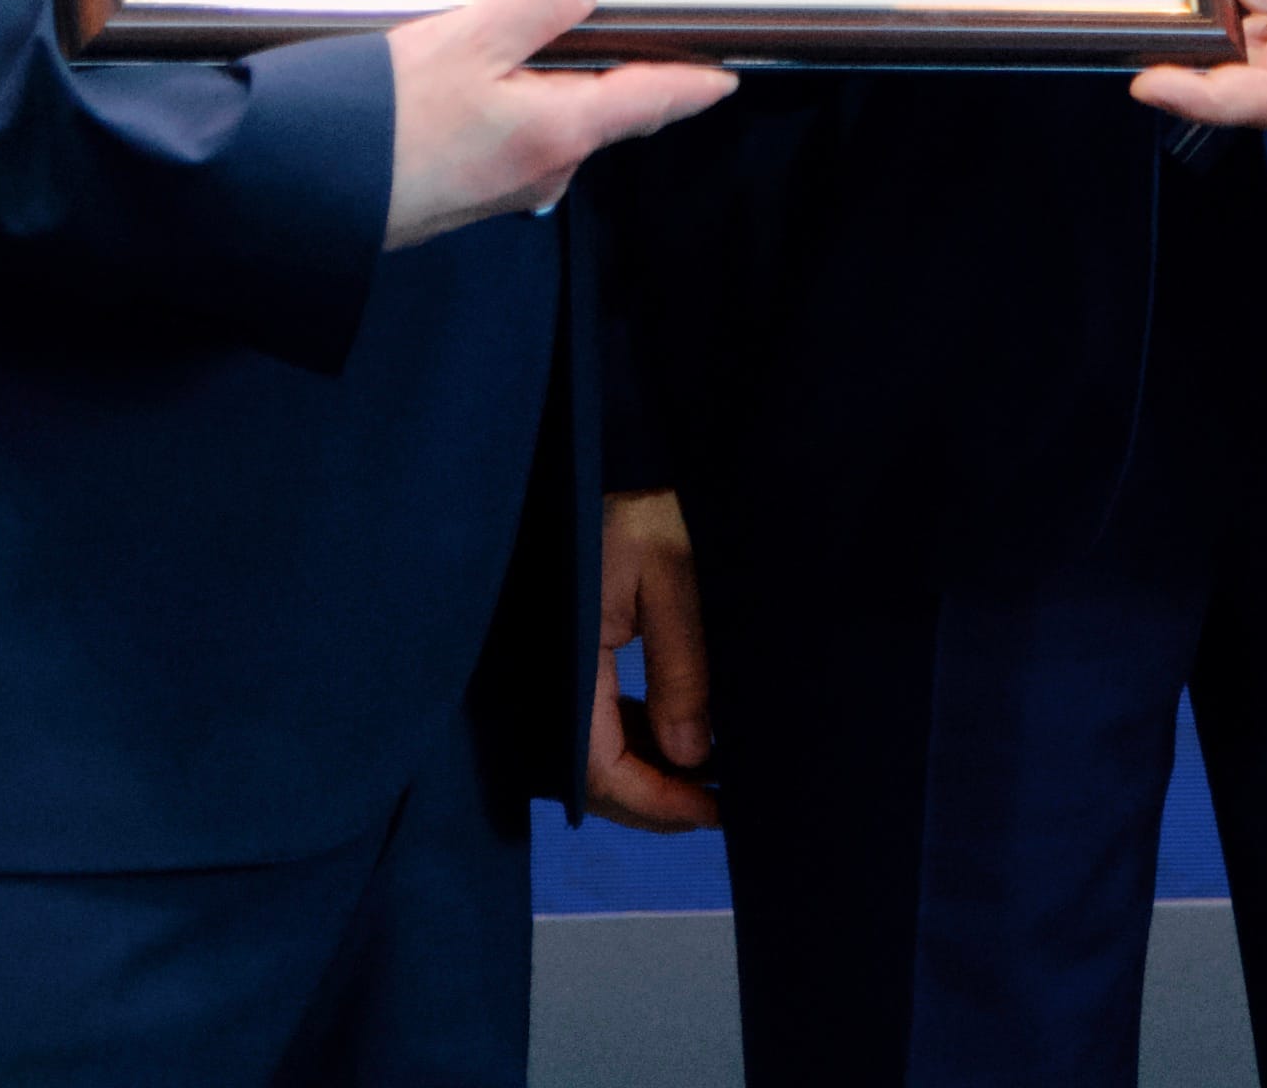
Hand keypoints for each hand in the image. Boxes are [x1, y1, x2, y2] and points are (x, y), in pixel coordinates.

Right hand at [381, 0, 730, 251]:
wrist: (309, 191)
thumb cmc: (384, 122)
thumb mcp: (467, 38)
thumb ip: (536, 6)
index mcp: (560, 131)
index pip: (649, 100)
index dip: (690, 85)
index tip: (722, 78)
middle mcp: (544, 169)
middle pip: (600, 109)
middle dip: (608, 68)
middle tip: (610, 19)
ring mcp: (506, 186)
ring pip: (550, 121)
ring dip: (545, 82)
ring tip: (519, 31)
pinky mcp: (468, 191)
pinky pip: (509, 136)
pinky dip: (507, 102)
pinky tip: (471, 75)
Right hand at [584, 486, 715, 826]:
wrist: (618, 453)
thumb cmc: (642, 501)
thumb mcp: (672, 577)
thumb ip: (682, 669)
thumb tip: (692, 756)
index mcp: (567, 653)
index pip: (596, 763)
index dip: (652, 800)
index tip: (709, 812)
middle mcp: (552, 668)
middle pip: (590, 771)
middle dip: (651, 799)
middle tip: (715, 808)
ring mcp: (559, 663)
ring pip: (592, 750)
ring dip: (645, 775)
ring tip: (706, 783)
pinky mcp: (572, 652)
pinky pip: (596, 716)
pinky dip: (635, 741)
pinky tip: (677, 744)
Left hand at [1126, 0, 1266, 133]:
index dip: (1211, 99)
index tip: (1150, 82)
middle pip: (1261, 98)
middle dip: (1193, 90)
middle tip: (1131, 55)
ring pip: (1258, 85)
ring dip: (1202, 76)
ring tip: (1148, 40)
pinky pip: (1262, 63)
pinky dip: (1220, 56)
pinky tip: (1186, 31)